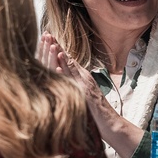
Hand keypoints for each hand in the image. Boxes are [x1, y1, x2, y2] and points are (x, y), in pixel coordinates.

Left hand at [39, 35, 139, 157]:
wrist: (110, 123)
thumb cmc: (95, 113)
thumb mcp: (82, 96)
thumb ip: (73, 86)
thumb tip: (61, 80)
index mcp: (80, 78)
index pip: (67, 61)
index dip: (56, 50)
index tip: (47, 40)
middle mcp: (82, 78)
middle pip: (67, 60)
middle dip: (56, 47)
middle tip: (47, 34)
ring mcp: (84, 83)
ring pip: (70, 66)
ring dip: (59, 53)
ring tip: (51, 42)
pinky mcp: (85, 91)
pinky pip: (73, 78)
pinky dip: (66, 69)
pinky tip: (58, 62)